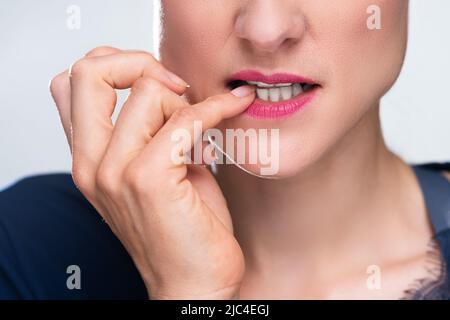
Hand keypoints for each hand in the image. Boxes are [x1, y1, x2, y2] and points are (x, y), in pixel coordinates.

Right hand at [50, 46, 254, 298]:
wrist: (193, 282)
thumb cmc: (181, 231)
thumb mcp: (154, 171)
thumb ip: (149, 130)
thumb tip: (169, 88)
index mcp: (88, 159)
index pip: (72, 82)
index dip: (113, 66)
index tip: (156, 82)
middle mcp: (91, 164)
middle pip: (90, 72)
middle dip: (140, 63)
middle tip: (178, 87)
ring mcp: (115, 173)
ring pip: (148, 92)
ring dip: (185, 101)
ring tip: (203, 130)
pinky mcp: (149, 181)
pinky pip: (186, 120)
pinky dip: (216, 108)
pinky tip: (234, 109)